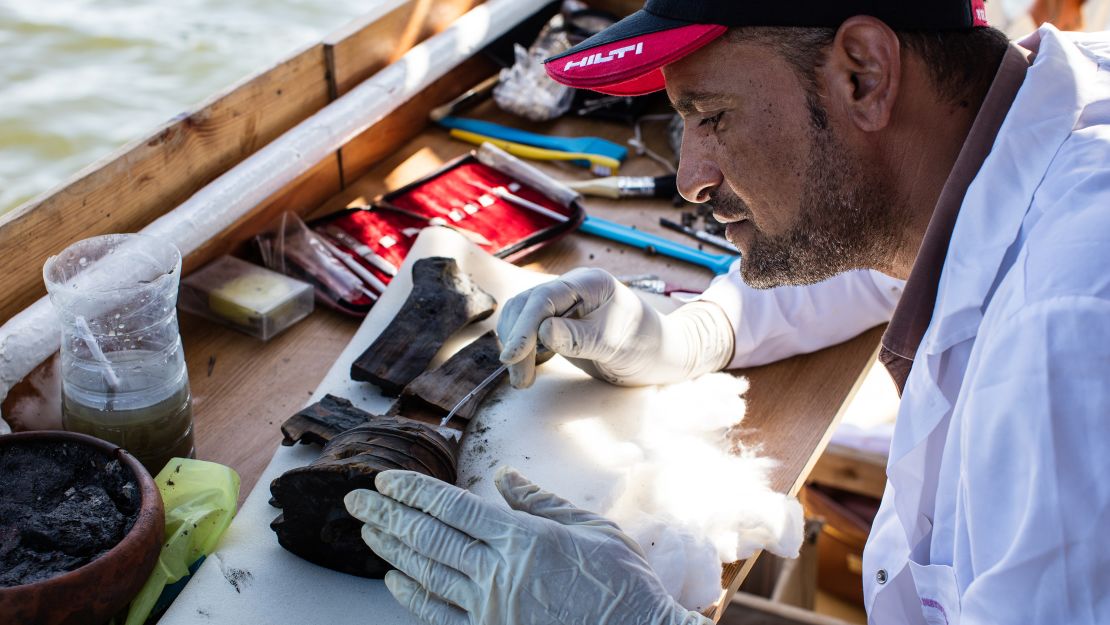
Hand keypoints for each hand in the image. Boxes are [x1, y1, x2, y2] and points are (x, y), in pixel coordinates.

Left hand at [344, 468, 710, 624]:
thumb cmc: (623, 585)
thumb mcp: (592, 529)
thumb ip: (541, 503)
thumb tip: (504, 478)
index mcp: (522, 538)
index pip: (452, 508)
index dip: (415, 491)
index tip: (386, 480)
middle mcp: (498, 573)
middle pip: (429, 537)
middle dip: (388, 514)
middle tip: (355, 499)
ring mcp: (490, 610)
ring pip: (427, 573)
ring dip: (392, 548)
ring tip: (367, 530)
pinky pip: (439, 616)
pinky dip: (411, 596)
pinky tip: (393, 579)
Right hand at [496, 268, 733, 387]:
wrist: (661, 356)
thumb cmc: (647, 345)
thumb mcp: (616, 343)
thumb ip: (580, 337)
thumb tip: (542, 332)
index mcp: (589, 283)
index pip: (544, 298)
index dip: (524, 327)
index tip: (512, 356)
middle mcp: (571, 289)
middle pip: (526, 306)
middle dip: (516, 341)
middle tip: (520, 379)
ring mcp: (563, 306)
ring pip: (521, 319)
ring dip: (516, 348)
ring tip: (523, 380)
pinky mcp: (559, 325)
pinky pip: (529, 331)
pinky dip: (522, 350)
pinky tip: (527, 369)